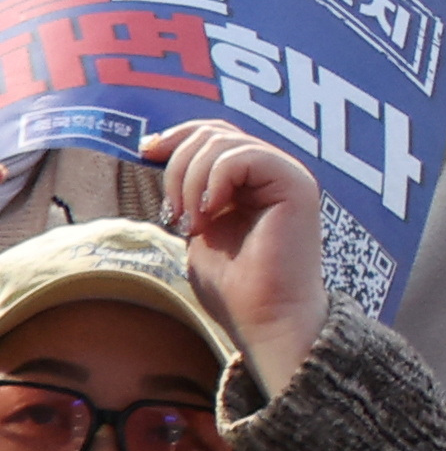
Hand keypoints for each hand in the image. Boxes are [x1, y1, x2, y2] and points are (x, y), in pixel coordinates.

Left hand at [153, 121, 328, 394]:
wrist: (264, 318)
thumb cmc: (234, 286)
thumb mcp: (199, 225)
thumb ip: (189, 189)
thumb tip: (157, 148)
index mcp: (256, 180)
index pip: (216, 133)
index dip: (177, 136)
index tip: (144, 151)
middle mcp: (276, 171)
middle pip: (214, 132)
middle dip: (177, 167)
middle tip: (175, 214)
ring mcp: (289, 175)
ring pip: (222, 143)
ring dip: (190, 182)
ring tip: (193, 223)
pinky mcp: (296, 184)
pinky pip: (241, 157)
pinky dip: (212, 183)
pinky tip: (210, 215)